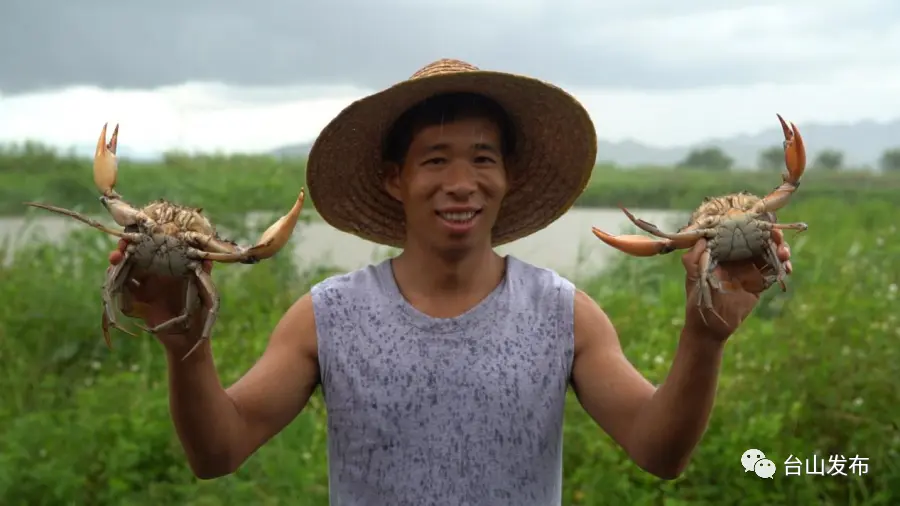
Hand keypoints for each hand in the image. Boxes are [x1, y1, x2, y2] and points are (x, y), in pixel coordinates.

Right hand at [108, 239, 212, 354]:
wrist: (187, 339)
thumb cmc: (199, 313)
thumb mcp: (204, 292)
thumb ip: (204, 275)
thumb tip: (208, 259)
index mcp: (173, 268)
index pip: (158, 248)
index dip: (149, 239)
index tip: (143, 233)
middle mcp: (158, 274)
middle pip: (139, 254)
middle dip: (128, 246)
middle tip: (123, 244)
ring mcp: (146, 286)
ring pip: (128, 267)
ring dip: (118, 260)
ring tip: (115, 257)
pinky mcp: (137, 300)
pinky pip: (123, 287)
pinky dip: (116, 279)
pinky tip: (112, 274)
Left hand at [681, 229, 792, 340]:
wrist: (708, 326)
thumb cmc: (696, 299)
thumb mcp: (693, 276)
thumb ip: (693, 258)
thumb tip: (702, 239)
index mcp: (724, 251)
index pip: (741, 232)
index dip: (753, 225)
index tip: (763, 223)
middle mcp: (738, 258)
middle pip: (760, 240)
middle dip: (772, 236)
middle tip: (778, 237)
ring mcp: (750, 271)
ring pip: (770, 254)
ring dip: (781, 250)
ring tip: (784, 253)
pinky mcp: (759, 284)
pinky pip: (775, 272)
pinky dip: (783, 267)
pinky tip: (786, 268)